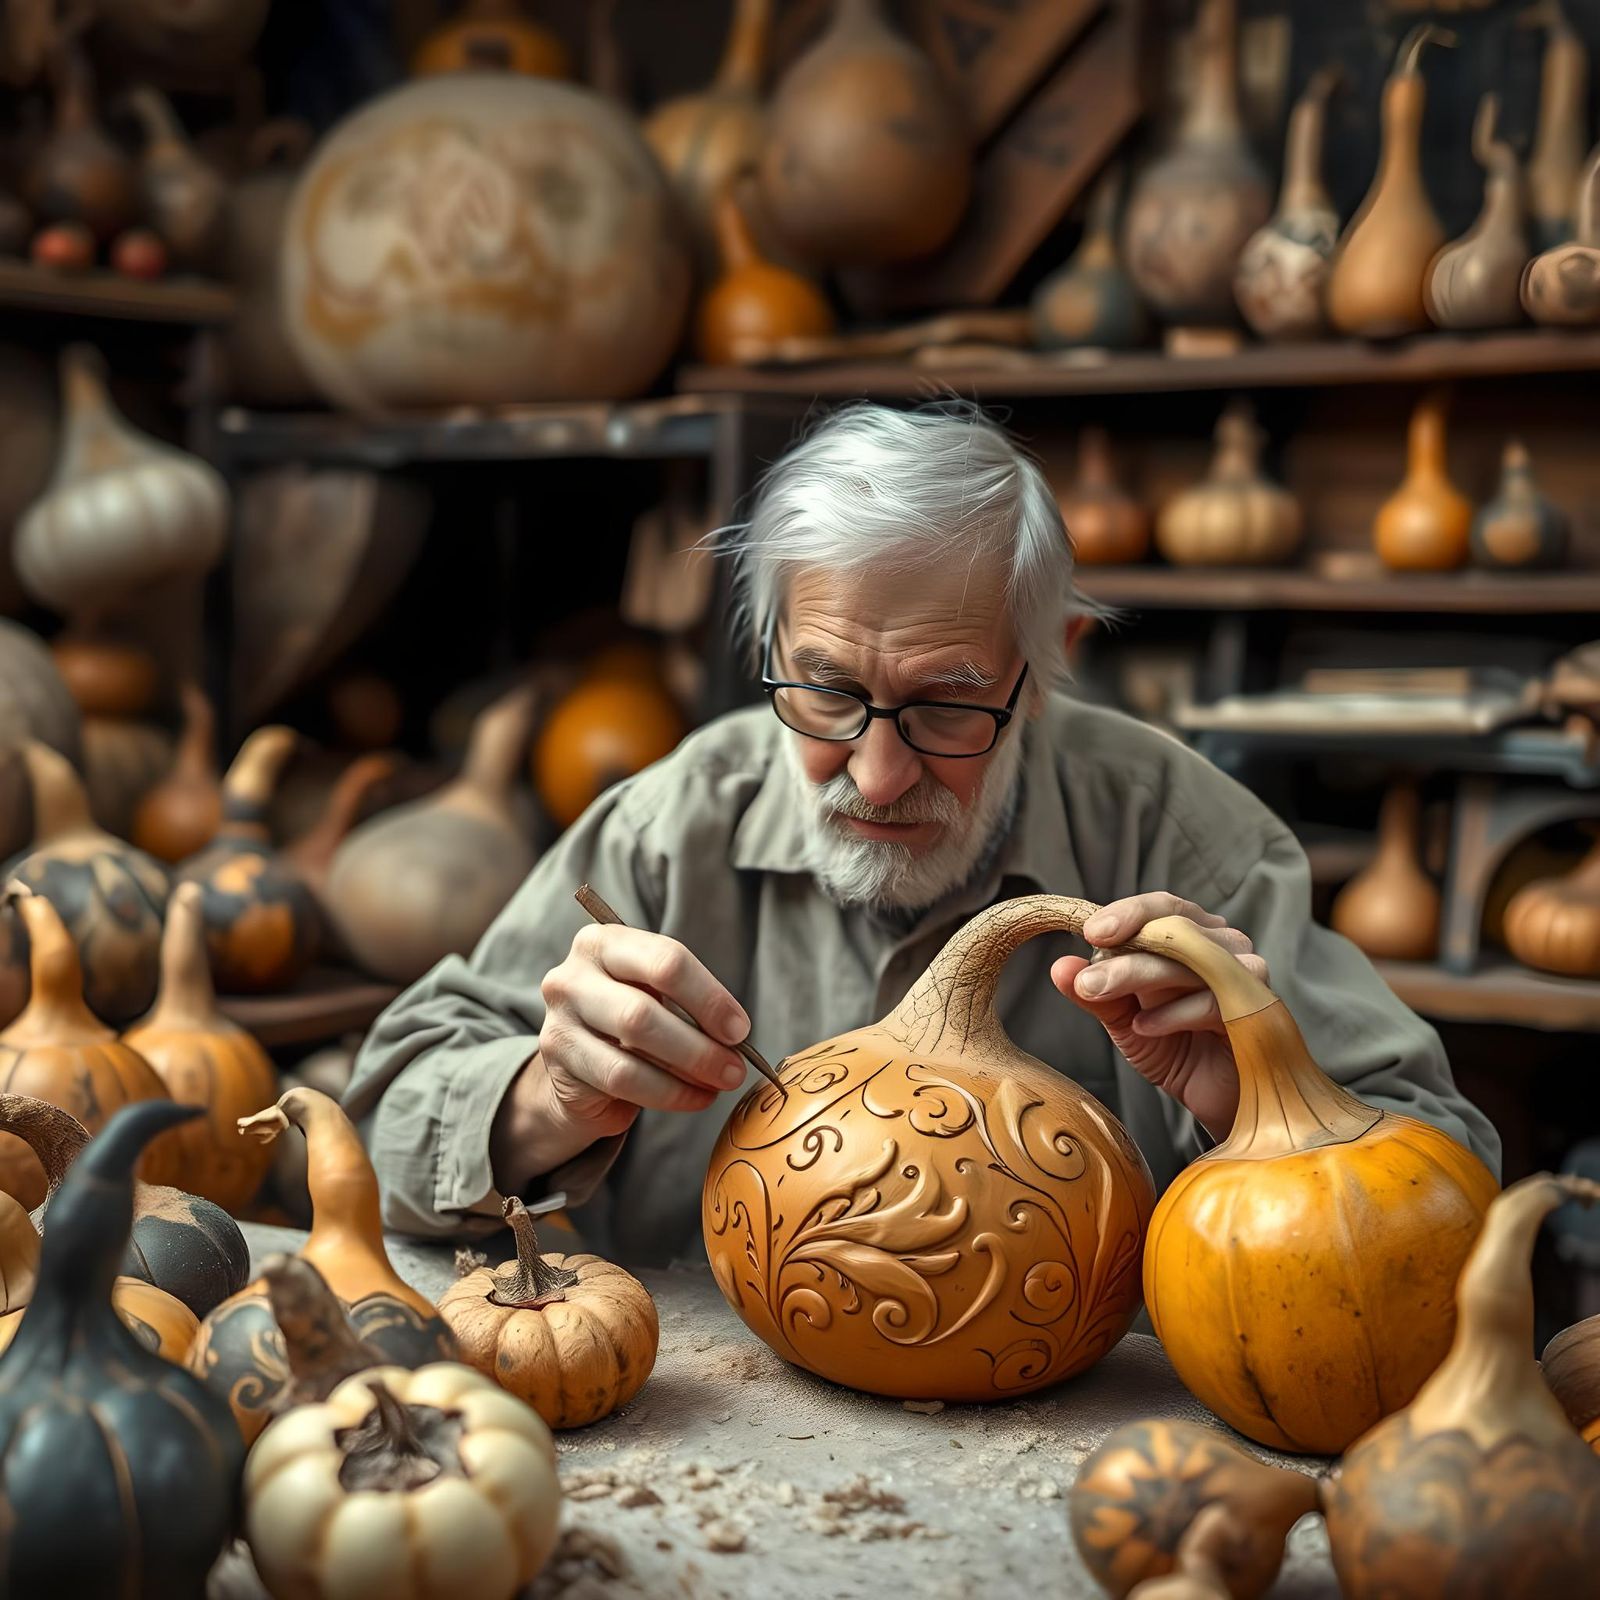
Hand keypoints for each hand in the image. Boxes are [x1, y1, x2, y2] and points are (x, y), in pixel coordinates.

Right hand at [491, 925, 750, 1189]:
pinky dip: (668, 1094)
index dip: (709, 998)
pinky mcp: (557, 1064)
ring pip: (630, 1053)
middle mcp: (573, 976)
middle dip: (699, 1045)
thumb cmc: (629, 1018)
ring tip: (717, 1084)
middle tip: (734, 1068)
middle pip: (643, 1011)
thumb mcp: (656, 995)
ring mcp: (558, 1021)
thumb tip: (734, 1038)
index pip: (666, 961)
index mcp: (604, 942)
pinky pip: (621, 1082)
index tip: (739, 1029)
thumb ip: (689, 1006)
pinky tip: (693, 1098)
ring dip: (686, 1073)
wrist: (578, 1063)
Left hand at [1050, 893, 1266, 1140]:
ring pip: (1192, 960)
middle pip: (1175, 930)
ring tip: (1100, 995)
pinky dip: (1173, 1013)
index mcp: (1189, 934)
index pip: (1162, 906)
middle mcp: (1221, 945)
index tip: (1090, 932)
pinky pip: (1214, 1001)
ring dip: (1139, 976)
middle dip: (1124, 954)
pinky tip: (1145, 1027)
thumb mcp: (1121, 1017)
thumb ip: (1093, 991)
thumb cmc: (1171, 1045)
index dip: (1127, 913)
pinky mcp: (1257, 1011)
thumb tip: (1060, 967)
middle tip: (1086, 980)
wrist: (1210, 1096)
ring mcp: (1244, 975)